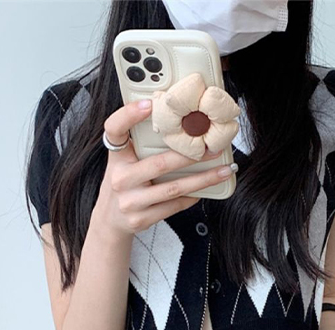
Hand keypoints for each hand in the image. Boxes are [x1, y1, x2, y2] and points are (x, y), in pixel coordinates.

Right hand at [99, 98, 236, 234]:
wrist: (111, 221)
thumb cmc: (125, 185)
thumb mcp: (124, 163)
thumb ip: (141, 147)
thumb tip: (179, 129)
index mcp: (116, 158)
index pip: (114, 130)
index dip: (128, 115)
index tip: (149, 104)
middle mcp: (120, 178)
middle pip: (160, 163)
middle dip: (192, 155)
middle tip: (214, 148)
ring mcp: (130, 201)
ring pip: (174, 188)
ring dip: (203, 179)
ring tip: (223, 171)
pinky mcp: (141, 219)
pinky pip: (174, 205)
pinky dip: (193, 196)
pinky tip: (206, 189)